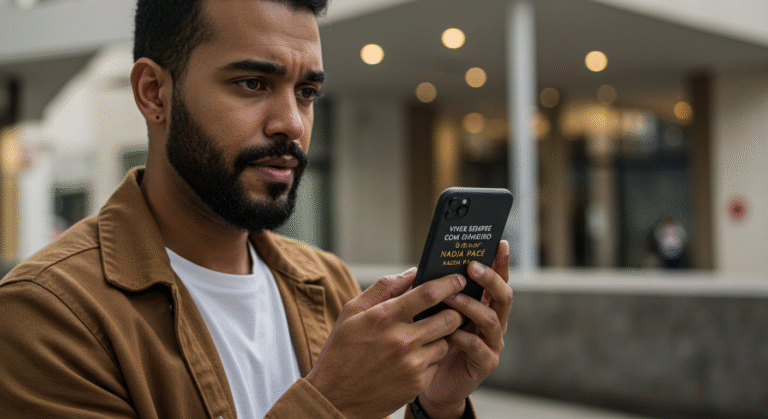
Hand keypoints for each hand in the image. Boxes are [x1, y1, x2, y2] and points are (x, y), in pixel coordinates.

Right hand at [305, 268, 467, 418]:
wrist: (334, 398)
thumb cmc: (342, 350)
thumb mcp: (352, 312)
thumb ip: (384, 288)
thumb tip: (412, 273)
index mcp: (384, 317)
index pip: (428, 293)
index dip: (448, 283)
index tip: (458, 279)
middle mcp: (402, 340)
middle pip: (449, 318)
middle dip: (453, 311)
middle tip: (449, 309)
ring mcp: (412, 364)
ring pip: (446, 342)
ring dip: (440, 336)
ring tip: (423, 337)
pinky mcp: (417, 384)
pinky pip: (437, 363)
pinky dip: (430, 358)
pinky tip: (413, 359)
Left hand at [418, 240, 512, 418]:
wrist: (434, 383)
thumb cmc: (434, 341)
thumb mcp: (436, 313)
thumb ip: (441, 293)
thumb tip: (431, 265)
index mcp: (484, 306)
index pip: (497, 280)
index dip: (501, 262)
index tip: (500, 243)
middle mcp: (494, 322)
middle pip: (503, 296)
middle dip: (490, 279)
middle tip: (472, 267)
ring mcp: (492, 343)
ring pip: (491, 320)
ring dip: (471, 306)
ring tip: (451, 298)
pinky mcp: (485, 363)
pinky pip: (478, 347)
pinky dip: (463, 337)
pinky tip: (448, 333)